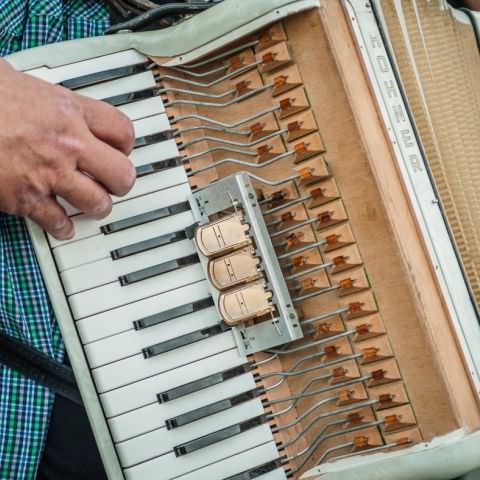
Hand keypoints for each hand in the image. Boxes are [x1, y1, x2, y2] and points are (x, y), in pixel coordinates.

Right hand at [0, 59, 135, 239]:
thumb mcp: (20, 80)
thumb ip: (47, 97)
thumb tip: (49, 98)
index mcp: (69, 111)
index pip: (122, 132)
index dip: (126, 145)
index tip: (121, 150)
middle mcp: (67, 145)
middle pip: (121, 173)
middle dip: (120, 181)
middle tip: (114, 182)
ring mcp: (49, 174)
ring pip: (98, 203)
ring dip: (97, 207)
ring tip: (91, 204)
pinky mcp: (26, 198)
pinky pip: (59, 222)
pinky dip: (63, 227)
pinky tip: (62, 224)